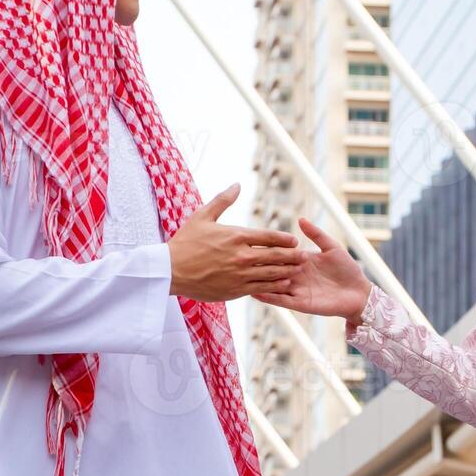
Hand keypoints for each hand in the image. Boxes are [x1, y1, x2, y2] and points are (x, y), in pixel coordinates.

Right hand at [167, 183, 303, 301]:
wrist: (170, 270)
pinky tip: (283, 284)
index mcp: (237, 236)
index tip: (294, 240)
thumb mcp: (202, 216)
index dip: (285, 239)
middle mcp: (242, 255)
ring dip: (287, 271)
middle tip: (304, 256)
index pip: (270, 237)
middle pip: (276, 255)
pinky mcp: (235, 290)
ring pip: (272, 273)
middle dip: (292, 256)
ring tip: (298, 270)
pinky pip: (261, 288)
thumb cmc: (185, 242)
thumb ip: (222, 200)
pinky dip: (274, 286)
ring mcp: (240, 274)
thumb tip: (237, 184)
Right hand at [252, 217, 370, 324]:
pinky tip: (255, 292)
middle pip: (273, 268)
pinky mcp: (300, 303)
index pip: (280, 253)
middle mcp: (295, 275)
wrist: (358, 292)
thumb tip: (300, 219)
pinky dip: (268, 296)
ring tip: (242, 275)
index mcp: (301, 261)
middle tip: (241, 257)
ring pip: (273, 285)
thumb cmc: (347, 268)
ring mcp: (296, 290)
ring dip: (259, 281)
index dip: (267, 248)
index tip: (251, 240)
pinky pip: (281, 300)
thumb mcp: (332, 247)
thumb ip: (316, 234)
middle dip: (259, 264)